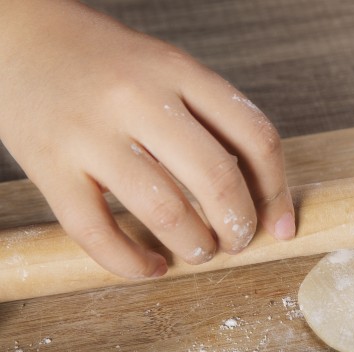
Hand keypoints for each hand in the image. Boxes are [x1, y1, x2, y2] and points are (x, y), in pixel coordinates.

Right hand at [0, 0, 294, 277]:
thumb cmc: (105, 63)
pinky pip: (97, 232)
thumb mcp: (167, 69)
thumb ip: (210, 118)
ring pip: (165, 211)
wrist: (16, 33)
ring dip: (195, 246)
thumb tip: (259, 196)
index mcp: (179, 70)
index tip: (281, 225)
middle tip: (238, 242)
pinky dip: (131, 264)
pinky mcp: (48, 164)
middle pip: (217, 177)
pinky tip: (151, 268)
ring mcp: (90, 132)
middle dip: (239, 226)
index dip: (276, 191)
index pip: (255, 137)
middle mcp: (138, 97)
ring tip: (200, 251)